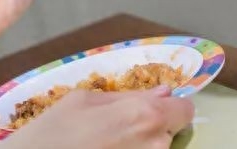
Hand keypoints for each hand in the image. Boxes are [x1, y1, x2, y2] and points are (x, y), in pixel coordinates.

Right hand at [3, 87, 194, 148]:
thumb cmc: (50, 134)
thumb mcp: (84, 101)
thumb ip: (129, 95)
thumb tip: (163, 92)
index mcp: (145, 115)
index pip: (185, 110)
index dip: (170, 108)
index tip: (153, 110)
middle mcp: (155, 145)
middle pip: (172, 133)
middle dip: (154, 129)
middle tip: (119, 131)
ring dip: (140, 147)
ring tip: (106, 145)